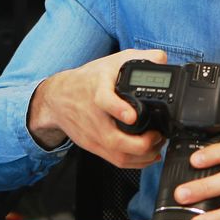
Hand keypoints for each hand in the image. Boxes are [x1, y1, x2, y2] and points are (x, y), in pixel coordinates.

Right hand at [27, 48, 166, 167]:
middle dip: (141, 143)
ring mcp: (93, 134)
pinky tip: (149, 155)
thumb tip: (162, 60)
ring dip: (142, 156)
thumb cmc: (87, 80)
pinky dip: (135, 162)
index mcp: (97, 90)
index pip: (104, 100)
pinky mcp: (93, 146)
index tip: (133, 116)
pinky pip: (115, 161)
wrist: (58, 98)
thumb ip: (140, 57)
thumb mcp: (113, 60)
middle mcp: (93, 116)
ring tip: (157, 145)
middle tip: (158, 135)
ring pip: (117, 155)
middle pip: (114, 139)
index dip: (118, 109)